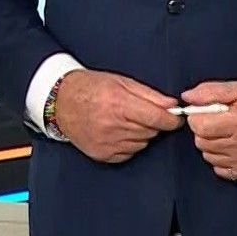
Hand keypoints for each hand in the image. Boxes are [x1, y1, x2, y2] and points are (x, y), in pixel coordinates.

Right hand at [52, 68, 182, 163]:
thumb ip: (150, 94)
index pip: (157, 118)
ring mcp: (107, 142)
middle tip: (139, 112)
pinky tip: (117, 131)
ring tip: (124, 120)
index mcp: (119, 104)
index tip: (176, 118)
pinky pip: (129, 153)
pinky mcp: (102, 154)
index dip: (172, 120)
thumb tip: (172, 105)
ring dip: (140, 133)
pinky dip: (128, 144)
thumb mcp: (121, 81)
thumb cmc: (90, 87)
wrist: (61, 102)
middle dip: (152, 123)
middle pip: (151, 131)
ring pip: (142, 143)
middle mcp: (113, 125)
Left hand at [184, 81, 236, 180]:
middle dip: (204, 129)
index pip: (199, 126)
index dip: (198, 116)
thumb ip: (211, 91)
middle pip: (201, 141)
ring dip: (211, 143)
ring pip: (208, 155)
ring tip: (226, 131)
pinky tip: (230, 145)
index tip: (206, 111)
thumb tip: (188, 97)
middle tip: (218, 120)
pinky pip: (220, 169)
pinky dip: (220, 158)